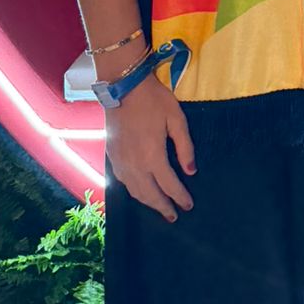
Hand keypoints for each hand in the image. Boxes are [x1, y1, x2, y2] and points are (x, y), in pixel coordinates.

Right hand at [104, 74, 196, 221]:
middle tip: (173, 216)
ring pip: (135, 191)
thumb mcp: (177, 119)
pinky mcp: (112, 157)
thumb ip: (185, 147)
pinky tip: (141, 191)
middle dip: (163, 207)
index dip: (180, 197)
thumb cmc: (154, 100)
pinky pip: (124, 182)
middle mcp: (135, 165)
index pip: (169, 185)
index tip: (188, 206)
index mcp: (153, 156)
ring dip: (148, 202)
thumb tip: (191, 171)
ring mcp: (121, 163)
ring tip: (159, 208)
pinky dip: (134, 192)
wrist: (123, 87)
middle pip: (150, 194)